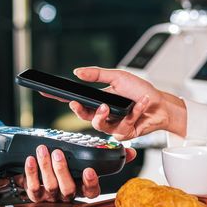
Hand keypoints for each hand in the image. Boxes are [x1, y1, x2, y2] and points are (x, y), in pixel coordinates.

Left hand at [15, 145, 136, 202]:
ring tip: (43, 150)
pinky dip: (30, 173)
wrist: (41, 173)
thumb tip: (131, 152)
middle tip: (58, 153)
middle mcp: (67, 195)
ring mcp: (50, 196)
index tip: (89, 170)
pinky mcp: (35, 194)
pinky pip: (32, 188)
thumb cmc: (70, 167)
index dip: (90, 183)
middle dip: (62, 171)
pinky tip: (30, 159)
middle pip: (67, 189)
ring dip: (45, 168)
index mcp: (82, 188)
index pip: (91, 192)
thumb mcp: (88, 161)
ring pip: (49, 187)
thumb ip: (109, 158)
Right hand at [44, 67, 187, 139]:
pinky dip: (133, 112)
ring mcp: (113, 126)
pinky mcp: (125, 134)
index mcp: (98, 101)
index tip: (45, 92)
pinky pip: (122, 126)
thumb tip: (77, 72)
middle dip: (78, 110)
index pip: (75, 99)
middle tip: (75, 103)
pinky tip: (140, 103)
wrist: (161, 105)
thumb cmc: (140, 91)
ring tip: (107, 105)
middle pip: (83, 116)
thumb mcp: (118, 77)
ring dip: (102, 114)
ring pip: (99, 125)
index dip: (59, 97)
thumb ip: (97, 75)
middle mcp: (104, 115)